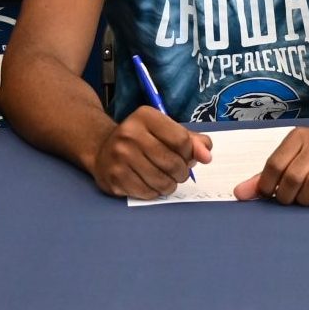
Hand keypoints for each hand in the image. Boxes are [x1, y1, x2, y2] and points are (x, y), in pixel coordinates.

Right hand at [89, 107, 211, 198]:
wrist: (102, 149)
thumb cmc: (143, 140)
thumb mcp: (166, 131)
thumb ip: (192, 141)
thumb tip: (206, 155)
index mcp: (146, 116)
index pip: (182, 140)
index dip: (189, 153)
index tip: (185, 156)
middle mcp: (129, 133)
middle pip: (173, 163)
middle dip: (182, 173)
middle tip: (178, 172)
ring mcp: (119, 156)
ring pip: (161, 181)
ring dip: (170, 185)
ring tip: (166, 180)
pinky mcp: (114, 177)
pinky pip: (147, 192)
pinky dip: (154, 193)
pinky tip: (150, 184)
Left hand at [236, 126, 308, 206]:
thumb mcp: (292, 157)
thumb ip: (266, 176)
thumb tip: (239, 194)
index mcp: (298, 137)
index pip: (275, 164)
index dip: (268, 185)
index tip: (271, 194)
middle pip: (293, 176)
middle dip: (287, 196)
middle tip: (290, 200)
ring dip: (306, 200)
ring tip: (306, 200)